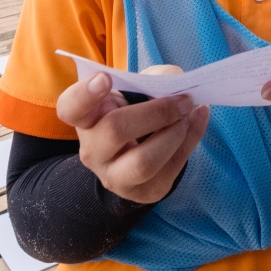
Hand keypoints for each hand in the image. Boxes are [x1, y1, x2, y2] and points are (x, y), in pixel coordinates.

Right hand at [57, 69, 208, 204]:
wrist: (133, 156)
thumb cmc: (131, 112)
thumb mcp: (132, 90)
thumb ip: (150, 79)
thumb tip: (174, 81)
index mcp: (84, 118)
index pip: (71, 108)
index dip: (85, 94)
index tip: (105, 78)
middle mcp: (92, 150)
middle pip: (115, 130)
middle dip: (157, 112)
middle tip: (183, 99)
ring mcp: (115, 176)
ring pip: (144, 162)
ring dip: (175, 133)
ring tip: (189, 112)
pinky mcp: (144, 192)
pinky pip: (171, 168)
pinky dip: (192, 138)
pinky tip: (199, 118)